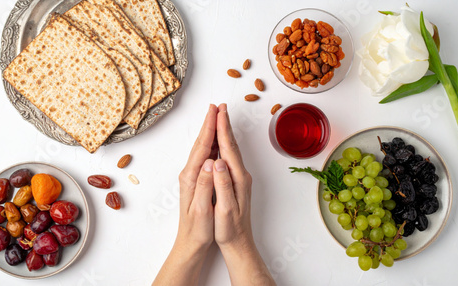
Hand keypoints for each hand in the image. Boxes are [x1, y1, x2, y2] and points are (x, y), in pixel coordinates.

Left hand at [176, 104, 216, 249]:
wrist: (190, 242)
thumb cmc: (198, 229)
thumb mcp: (201, 210)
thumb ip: (204, 185)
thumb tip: (210, 163)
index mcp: (191, 178)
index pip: (202, 147)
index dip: (209, 128)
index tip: (215, 112)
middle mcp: (190, 173)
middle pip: (200, 143)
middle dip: (209, 123)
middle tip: (216, 106)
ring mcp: (193, 176)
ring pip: (202, 148)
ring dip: (209, 131)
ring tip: (216, 117)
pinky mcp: (197, 180)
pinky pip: (204, 156)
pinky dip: (211, 144)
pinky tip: (216, 140)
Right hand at [213, 104, 275, 285]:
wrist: (240, 242)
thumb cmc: (230, 229)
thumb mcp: (224, 209)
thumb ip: (222, 184)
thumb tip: (216, 162)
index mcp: (237, 178)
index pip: (228, 148)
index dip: (222, 129)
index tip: (218, 112)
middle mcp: (241, 175)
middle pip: (231, 144)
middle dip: (225, 124)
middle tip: (219, 107)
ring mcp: (240, 178)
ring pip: (231, 149)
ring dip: (225, 132)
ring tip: (220, 118)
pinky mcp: (237, 182)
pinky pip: (229, 157)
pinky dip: (224, 145)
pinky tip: (221, 143)